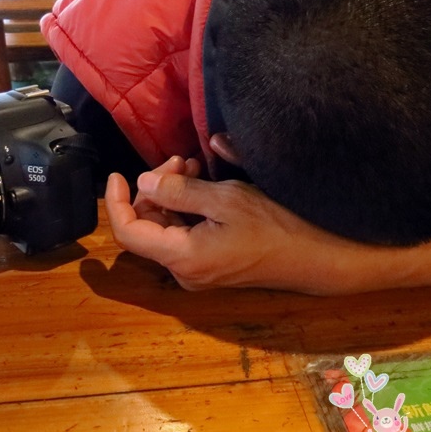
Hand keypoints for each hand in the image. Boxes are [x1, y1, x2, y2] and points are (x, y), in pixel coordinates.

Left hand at [104, 158, 348, 292]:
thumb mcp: (226, 200)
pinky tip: (201, 184)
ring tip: (191, 166)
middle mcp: (183, 271)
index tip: (118, 174)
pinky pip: (183, 235)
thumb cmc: (273, 225)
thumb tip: (142, 183)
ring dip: (171, 195)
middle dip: (154, 189)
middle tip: (178, 160)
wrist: (314, 256)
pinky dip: (185, 209)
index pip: (128, 233)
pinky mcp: (211, 265)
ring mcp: (197, 271)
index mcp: (182, 257)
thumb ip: (179, 192)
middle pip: (147, 227)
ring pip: (165, 229)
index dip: (116, 203)